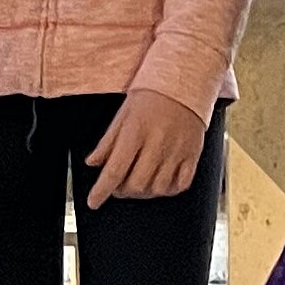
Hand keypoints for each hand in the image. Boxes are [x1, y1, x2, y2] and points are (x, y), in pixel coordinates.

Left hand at [83, 84, 207, 205]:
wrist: (183, 81)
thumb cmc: (150, 96)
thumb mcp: (122, 115)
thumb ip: (107, 141)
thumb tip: (92, 163)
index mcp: (135, 132)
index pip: (114, 170)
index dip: (101, 191)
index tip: (93, 202)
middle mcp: (157, 144)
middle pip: (135, 184)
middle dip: (121, 191)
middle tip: (117, 186)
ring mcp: (177, 151)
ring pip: (157, 189)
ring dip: (143, 192)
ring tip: (137, 183)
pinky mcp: (192, 154)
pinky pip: (180, 185)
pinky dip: (167, 190)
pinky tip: (159, 183)